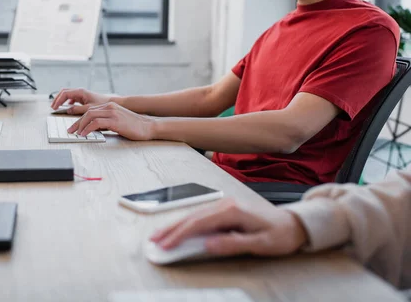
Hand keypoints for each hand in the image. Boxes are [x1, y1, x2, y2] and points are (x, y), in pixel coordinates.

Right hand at [51, 88, 111, 114]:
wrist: (111, 102)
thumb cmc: (102, 105)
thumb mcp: (89, 109)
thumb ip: (77, 109)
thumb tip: (68, 110)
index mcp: (80, 92)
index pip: (64, 94)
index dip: (58, 100)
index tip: (54, 107)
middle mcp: (80, 91)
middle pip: (64, 92)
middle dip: (57, 99)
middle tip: (52, 106)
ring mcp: (81, 94)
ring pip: (67, 94)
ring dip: (61, 99)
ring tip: (57, 107)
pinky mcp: (83, 97)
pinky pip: (72, 97)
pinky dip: (67, 101)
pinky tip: (68, 106)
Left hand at [67, 102, 155, 140]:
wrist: (148, 126)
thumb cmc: (134, 126)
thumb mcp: (117, 121)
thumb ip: (105, 122)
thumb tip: (93, 128)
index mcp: (110, 105)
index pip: (90, 110)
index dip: (79, 118)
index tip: (74, 127)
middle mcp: (110, 107)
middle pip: (87, 112)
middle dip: (76, 122)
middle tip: (70, 131)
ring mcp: (112, 113)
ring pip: (90, 116)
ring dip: (80, 126)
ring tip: (76, 134)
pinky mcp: (115, 120)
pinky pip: (96, 123)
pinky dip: (88, 128)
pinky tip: (84, 134)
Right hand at [150, 198, 308, 256]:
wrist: (293, 223)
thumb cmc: (280, 234)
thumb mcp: (261, 243)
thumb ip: (233, 243)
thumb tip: (208, 244)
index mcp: (232, 210)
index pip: (199, 223)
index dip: (180, 235)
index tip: (166, 245)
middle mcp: (225, 204)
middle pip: (191, 216)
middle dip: (171, 229)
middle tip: (154, 241)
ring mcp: (224, 205)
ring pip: (193, 215)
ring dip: (175, 225)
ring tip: (159, 235)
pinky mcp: (224, 210)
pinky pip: (200, 216)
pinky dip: (186, 223)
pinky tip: (177, 229)